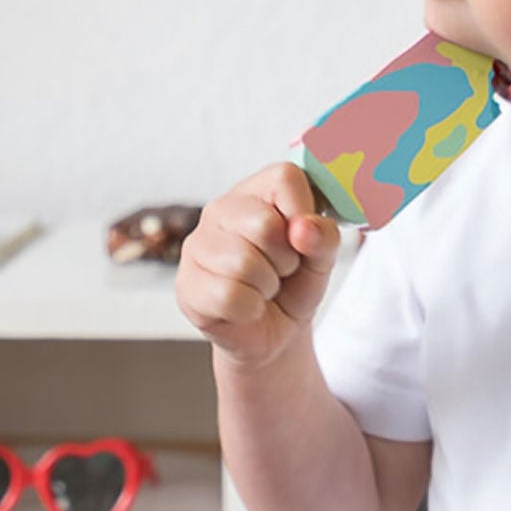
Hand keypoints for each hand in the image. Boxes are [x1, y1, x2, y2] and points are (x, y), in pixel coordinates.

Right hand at [175, 163, 342, 370]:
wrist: (275, 332)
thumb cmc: (294, 284)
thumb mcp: (322, 259)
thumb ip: (324, 238)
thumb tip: (303, 228)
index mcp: (256, 191)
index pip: (284, 178)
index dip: (303, 211)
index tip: (304, 238)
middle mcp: (220, 209)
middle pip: (264, 224)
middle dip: (285, 258)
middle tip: (280, 269)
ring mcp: (197, 245)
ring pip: (243, 263)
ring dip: (267, 286)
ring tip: (263, 287)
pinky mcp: (186, 284)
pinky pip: (228, 296)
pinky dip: (250, 309)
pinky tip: (246, 306)